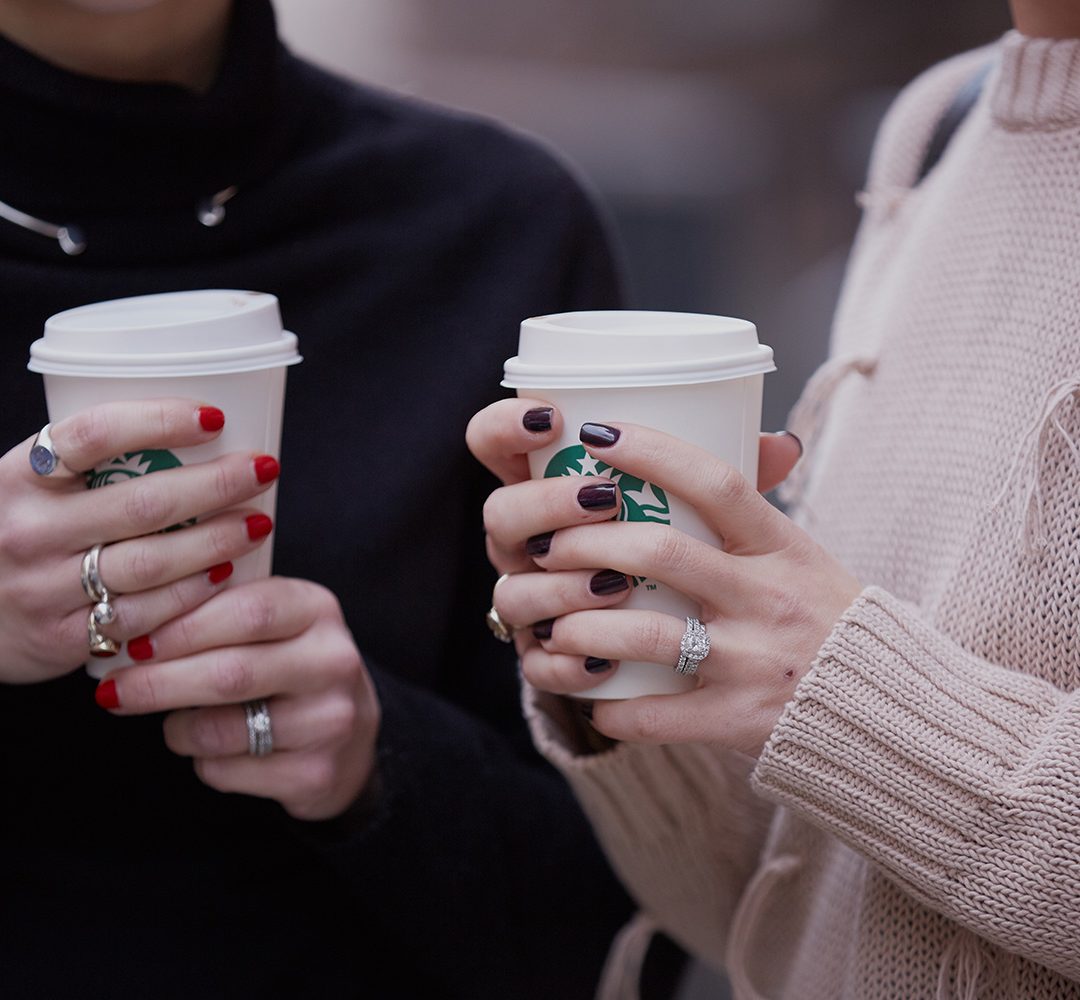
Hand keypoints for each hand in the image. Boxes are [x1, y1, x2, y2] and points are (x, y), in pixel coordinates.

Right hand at [0, 399, 279, 683]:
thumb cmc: (14, 533)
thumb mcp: (30, 488)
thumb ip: (87, 467)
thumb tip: (198, 433)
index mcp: (20, 476)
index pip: (94, 434)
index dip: (160, 420)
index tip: (215, 417)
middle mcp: (29, 530)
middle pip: (143, 503)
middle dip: (217, 484)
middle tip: (263, 469)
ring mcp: (44, 587)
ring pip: (152, 562)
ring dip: (217, 540)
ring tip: (257, 522)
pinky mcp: (62, 637)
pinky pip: (145, 614)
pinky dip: (193, 594)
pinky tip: (225, 574)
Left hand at [93, 577, 377, 820]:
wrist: (350, 736)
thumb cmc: (289, 665)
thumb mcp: (273, 621)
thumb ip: (220, 609)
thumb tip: (133, 621)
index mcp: (318, 610)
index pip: (246, 611)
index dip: (181, 626)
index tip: (131, 640)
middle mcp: (334, 662)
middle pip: (231, 673)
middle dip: (159, 682)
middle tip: (113, 689)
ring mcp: (331, 721)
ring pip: (220, 730)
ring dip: (177, 728)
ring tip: (174, 722)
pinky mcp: (315, 774)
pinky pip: (227, 770)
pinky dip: (203, 761)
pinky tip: (214, 749)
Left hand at [468, 401, 857, 756]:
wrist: (887, 706)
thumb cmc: (827, 616)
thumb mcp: (803, 553)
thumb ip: (757, 509)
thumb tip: (753, 436)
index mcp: (783, 546)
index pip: (715, 482)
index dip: (651, 452)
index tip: (597, 434)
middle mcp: (767, 598)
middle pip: (660, 554)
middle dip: (586, 545)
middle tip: (548, 545)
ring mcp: (753, 661)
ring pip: (646, 636)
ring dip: (582, 627)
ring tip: (553, 624)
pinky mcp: (738, 719)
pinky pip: (656, 716)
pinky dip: (612, 709)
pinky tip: (590, 695)